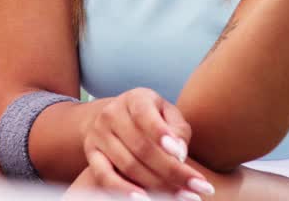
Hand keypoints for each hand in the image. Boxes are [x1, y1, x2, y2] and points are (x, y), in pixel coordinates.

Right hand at [81, 88, 213, 198]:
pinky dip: (124, 191)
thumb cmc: (153, 118)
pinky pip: (105, 178)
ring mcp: (98, 134)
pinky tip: (145, 200)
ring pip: (128, 166)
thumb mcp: (168, 116)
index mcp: (135, 98)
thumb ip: (177, 131)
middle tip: (197, 188)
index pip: (146, 116)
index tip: (182, 156)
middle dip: (172, 171)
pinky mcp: (91, 155)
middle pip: (141, 148)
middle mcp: (112, 113)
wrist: (115, 118)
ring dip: (158, 186)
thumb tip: (178, 153)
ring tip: (185, 197)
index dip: (162, 135)